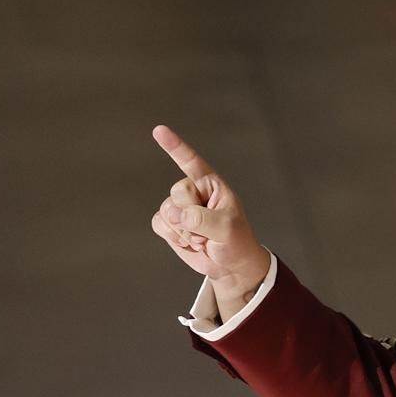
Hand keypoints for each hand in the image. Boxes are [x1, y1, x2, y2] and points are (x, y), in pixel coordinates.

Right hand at [149, 125, 270, 315]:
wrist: (230, 266)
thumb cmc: (236, 242)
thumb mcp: (226, 228)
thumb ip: (202, 218)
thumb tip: (176, 214)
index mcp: (211, 185)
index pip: (192, 162)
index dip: (175, 146)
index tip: (159, 130)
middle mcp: (194, 192)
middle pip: (177, 192)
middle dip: (191, 216)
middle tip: (208, 231)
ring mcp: (180, 207)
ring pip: (167, 211)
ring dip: (184, 231)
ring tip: (202, 239)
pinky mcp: (170, 224)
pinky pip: (159, 223)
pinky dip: (172, 236)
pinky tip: (188, 242)